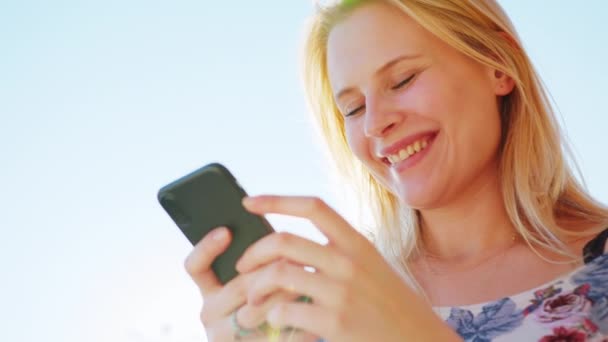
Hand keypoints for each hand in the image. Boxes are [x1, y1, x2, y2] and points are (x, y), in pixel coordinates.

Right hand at [184, 226, 319, 341]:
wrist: (266, 341)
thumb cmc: (266, 301)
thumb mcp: (253, 279)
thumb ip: (256, 261)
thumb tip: (274, 230)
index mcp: (209, 290)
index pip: (195, 266)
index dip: (207, 248)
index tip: (226, 231)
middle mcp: (211, 313)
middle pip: (240, 285)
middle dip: (273, 270)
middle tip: (299, 257)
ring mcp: (226, 335)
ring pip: (257, 309)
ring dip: (287, 292)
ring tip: (310, 279)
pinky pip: (275, 333)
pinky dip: (297, 319)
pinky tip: (313, 308)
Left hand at [237, 195, 461, 341]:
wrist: (421, 340)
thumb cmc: (391, 305)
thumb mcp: (371, 267)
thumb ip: (338, 253)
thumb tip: (292, 249)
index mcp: (358, 242)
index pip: (313, 207)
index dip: (276, 200)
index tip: (248, 201)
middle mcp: (349, 261)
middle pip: (284, 241)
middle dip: (253, 252)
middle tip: (242, 266)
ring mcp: (342, 291)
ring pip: (279, 275)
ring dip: (255, 288)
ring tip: (252, 300)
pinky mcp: (336, 322)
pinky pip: (286, 312)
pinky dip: (273, 317)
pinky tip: (276, 323)